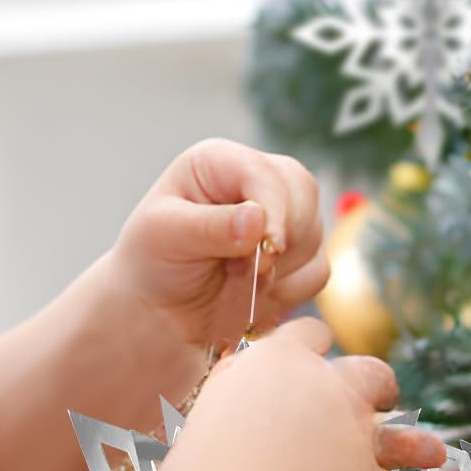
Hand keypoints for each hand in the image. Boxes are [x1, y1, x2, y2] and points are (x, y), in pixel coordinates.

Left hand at [107, 138, 329, 348]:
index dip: (274, 209)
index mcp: (222, 162)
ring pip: (314, 237)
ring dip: (280, 270)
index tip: (268, 249)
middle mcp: (259, 182)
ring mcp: (284, 218)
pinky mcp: (298, 255)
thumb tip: (258, 218)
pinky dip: (289, 290)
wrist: (162, 308)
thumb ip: (210, 227)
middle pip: (304, 196)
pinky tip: (253, 291)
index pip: (267, 173)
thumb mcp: (165, 236)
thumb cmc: (154, 260)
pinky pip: (317, 271)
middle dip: (280, 240)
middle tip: (241, 270)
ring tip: (235, 277)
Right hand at [191, 316, 445, 470]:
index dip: (314, 343)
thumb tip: (234, 393)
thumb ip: (232, 389)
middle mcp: (328, 389)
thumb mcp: (213, 396)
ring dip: (418, 446)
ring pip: (397, 436)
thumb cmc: (207, 440)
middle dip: (377, 384)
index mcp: (284, 360)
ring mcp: (353, 435)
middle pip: (368, 373)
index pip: (308, 334)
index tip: (315, 346)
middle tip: (379, 394)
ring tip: (435, 453)